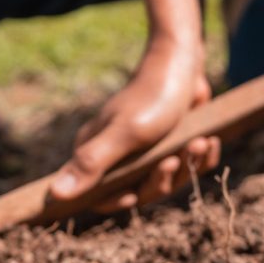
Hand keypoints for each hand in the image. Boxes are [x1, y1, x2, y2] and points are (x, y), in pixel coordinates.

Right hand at [49, 39, 220, 210]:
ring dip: (187, 163)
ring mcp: (147, 149)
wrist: (182, 61)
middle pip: (141, 191)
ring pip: (169, 178)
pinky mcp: (171, 141)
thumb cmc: (153, 96)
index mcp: (98, 153)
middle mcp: (119, 154)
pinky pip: (189, 163)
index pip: (98, 196)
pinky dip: (202, 157)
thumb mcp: (125, 133)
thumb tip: (54, 195)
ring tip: (198, 141)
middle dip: (163, 179)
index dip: (116, 201)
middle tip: (173, 159)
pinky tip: (209, 141)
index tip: (134, 194)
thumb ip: (92, 164)